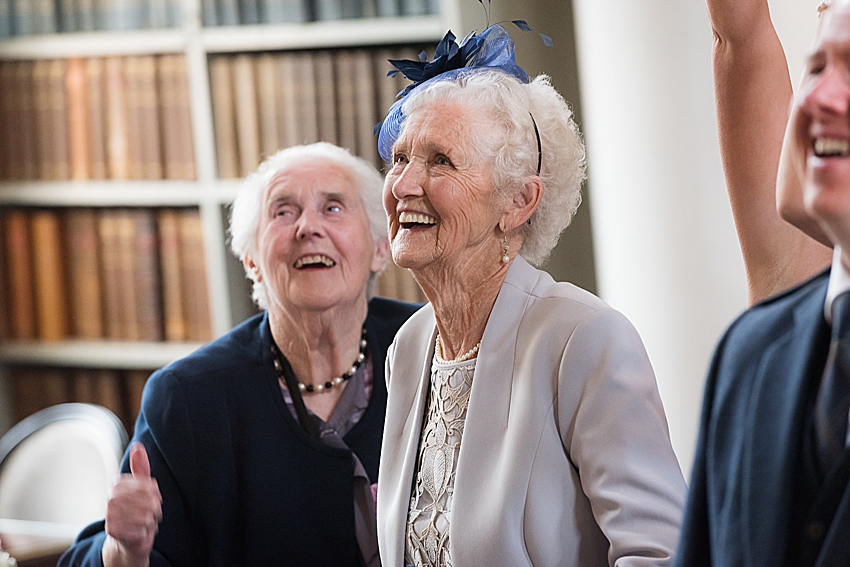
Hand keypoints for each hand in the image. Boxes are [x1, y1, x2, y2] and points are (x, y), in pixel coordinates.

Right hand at [102, 443, 161, 566]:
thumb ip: (141, 467)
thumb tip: (137, 446)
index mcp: (118, 484)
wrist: (126, 538)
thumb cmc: (136, 509)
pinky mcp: (112, 530)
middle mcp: (111, 497)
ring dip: (151, 521)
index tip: (152, 498)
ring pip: (146, 516)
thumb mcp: (141, 486)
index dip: (156, 494)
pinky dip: (145, 532)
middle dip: (155, 509)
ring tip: (144, 522)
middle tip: (149, 513)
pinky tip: (140, 531)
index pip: (149, 486)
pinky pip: (140, 529)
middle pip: (150, 501)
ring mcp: (110, 514)